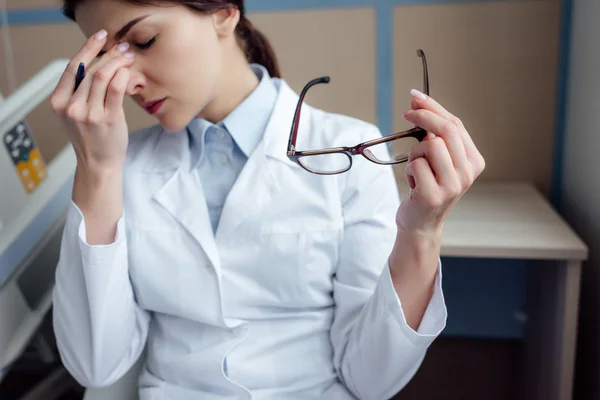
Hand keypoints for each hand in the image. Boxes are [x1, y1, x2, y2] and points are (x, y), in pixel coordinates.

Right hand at [50, 29, 134, 172]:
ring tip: (129, 57)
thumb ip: (80, 91)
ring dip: (118, 62)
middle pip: (90, 70)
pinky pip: (115, 89)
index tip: (101, 37)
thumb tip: (99, 63)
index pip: (72, 67)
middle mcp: (71, 107)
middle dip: (109, 55)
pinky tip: (128, 72)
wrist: (99, 164)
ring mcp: (89, 113)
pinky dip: (123, 75)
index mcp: (59, 102)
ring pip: (102, 76)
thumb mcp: (75, 113)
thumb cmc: (91, 137)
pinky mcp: (108, 119)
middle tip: (124, 48)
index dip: (88, 48)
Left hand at [396, 89, 484, 236]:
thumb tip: (418, 101)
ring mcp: (453, 185)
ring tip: (416, 168)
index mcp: (474, 161)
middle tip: (406, 114)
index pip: (456, 124)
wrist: (421, 223)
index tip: (416, 97)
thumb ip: (434, 134)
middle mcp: (468, 173)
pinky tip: (413, 182)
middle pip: (446, 130)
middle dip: (423, 117)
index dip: (434, 107)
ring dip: (415, 153)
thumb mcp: (437, 160)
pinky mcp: (433, 195)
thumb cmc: (426, 187)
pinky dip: (409, 170)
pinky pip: (416, 165)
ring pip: (430, 145)